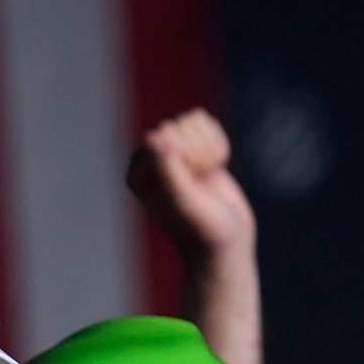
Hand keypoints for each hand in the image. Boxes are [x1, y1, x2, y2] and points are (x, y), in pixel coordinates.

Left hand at [126, 107, 254, 262]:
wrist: (226, 241)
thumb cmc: (201, 228)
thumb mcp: (184, 201)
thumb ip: (168, 170)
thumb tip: (153, 136)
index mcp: (137, 173)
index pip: (162, 136)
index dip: (184, 156)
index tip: (189, 184)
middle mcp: (150, 160)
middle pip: (179, 125)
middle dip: (197, 153)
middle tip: (199, 184)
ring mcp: (172, 152)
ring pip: (194, 122)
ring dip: (209, 150)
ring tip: (205, 179)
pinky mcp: (193, 148)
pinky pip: (208, 126)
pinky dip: (219, 146)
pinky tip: (214, 170)